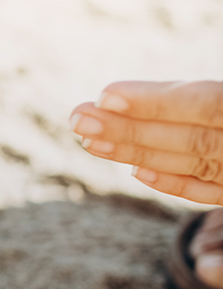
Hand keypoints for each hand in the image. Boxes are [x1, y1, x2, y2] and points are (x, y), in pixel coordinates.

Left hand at [70, 80, 222, 204]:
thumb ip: (194, 95)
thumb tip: (117, 98)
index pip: (206, 104)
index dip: (156, 102)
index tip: (105, 97)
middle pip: (191, 139)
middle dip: (130, 130)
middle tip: (78, 118)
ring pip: (195, 164)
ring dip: (138, 153)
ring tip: (89, 140)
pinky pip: (210, 192)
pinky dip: (174, 182)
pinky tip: (136, 172)